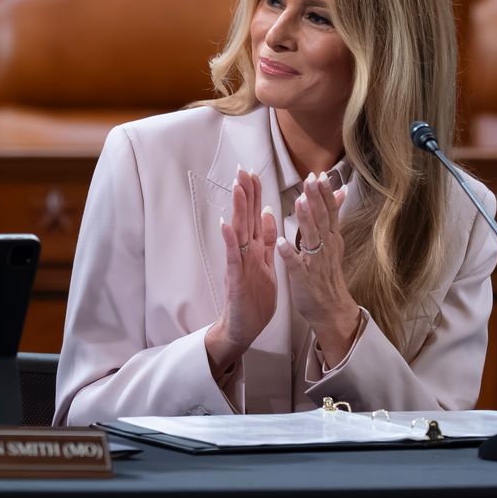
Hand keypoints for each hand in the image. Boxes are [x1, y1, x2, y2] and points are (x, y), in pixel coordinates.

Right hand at [206, 167, 277, 379]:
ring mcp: (239, 265)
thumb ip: (268, 240)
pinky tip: (226, 226)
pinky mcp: (235, 280)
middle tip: (242, 169)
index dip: (255, 195)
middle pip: (246, 218)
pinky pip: (232, 259)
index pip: (256, 216)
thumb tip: (270, 213)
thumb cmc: (254, 299)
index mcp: (256, 249)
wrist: (243, 328)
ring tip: (236, 188)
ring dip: (238, 210)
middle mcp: (245, 253)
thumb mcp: (267, 264)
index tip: (253, 172)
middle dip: (245, 194)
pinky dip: (230, 242)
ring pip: (238, 233)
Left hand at [276, 172, 360, 366]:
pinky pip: (295, 264)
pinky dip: (288, 253)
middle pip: (322, 219)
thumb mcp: (333, 241)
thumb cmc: (328, 273)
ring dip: (306, 219)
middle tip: (311, 179)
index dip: (324, 193)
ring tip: (300, 202)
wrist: (331, 309)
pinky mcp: (303, 278)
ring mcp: (314, 262)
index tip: (319, 174)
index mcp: (330, 238)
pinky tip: (280, 242)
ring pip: (311, 238)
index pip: (329, 211)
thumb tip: (341, 190)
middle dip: (316, 199)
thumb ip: (332, 216)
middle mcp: (325, 247)